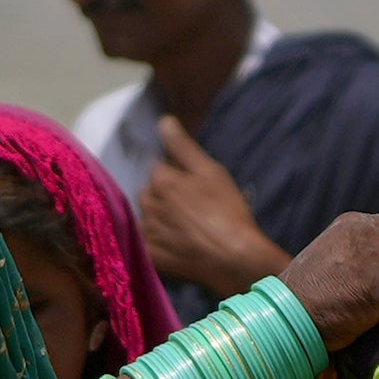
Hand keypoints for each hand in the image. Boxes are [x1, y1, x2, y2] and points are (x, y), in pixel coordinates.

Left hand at [142, 121, 293, 296]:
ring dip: (157, 217)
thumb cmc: (228, 210)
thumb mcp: (211, 171)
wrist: (234, 257)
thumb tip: (163, 121)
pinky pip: (145, 242)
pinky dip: (154, 241)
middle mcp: (148, 204)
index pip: (158, 169)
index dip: (175, 176)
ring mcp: (147, 232)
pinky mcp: (150, 256)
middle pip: (148, 192)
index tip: (192, 187)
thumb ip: (183, 147)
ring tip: (183, 227)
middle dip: (162, 195)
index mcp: (162, 181)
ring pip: (146, 216)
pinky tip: (173, 244)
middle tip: (188, 208)